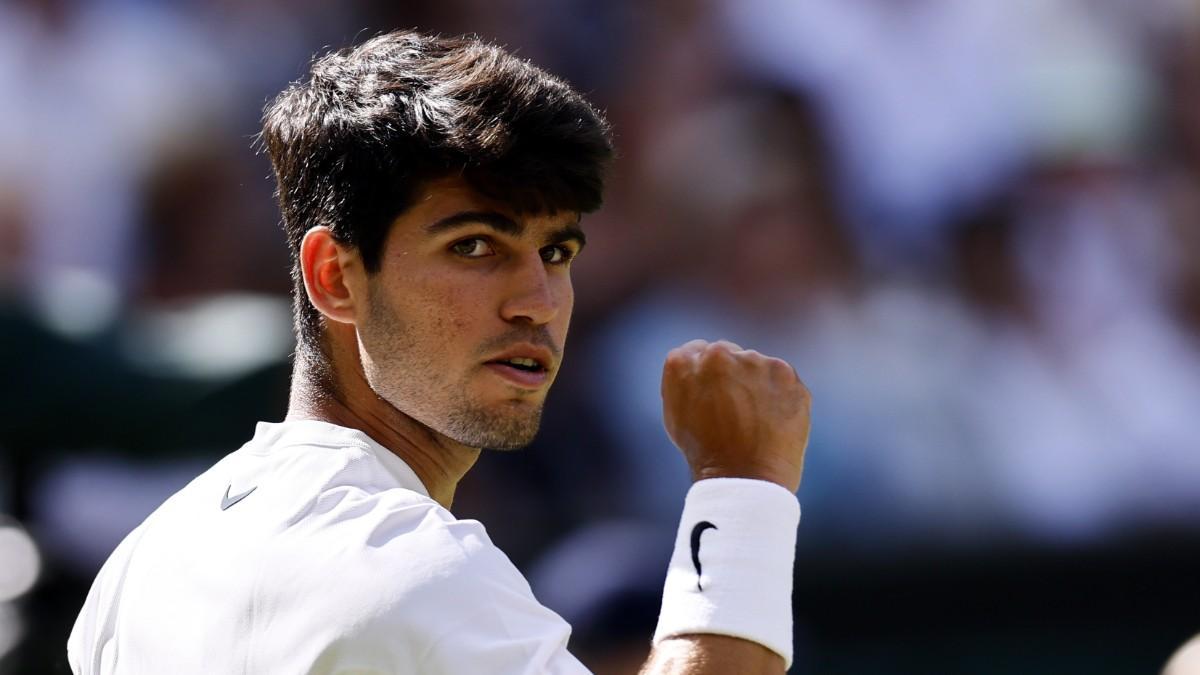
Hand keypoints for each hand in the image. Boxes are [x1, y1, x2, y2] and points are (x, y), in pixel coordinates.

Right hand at [661, 340, 810, 491]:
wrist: (744, 477)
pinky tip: (772, 419)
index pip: (698, 352)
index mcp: (683, 361)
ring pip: (756, 365)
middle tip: (735, 410)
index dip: (708, 376)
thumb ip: (684, 379)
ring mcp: (753, 361)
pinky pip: (781, 378)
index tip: (715, 395)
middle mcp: (717, 353)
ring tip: (755, 420)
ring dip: (756, 383)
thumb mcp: (677, 413)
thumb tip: (697, 362)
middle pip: (728, 354)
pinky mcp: (784, 373)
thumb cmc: (706, 453)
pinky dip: (780, 395)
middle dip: (732, 375)